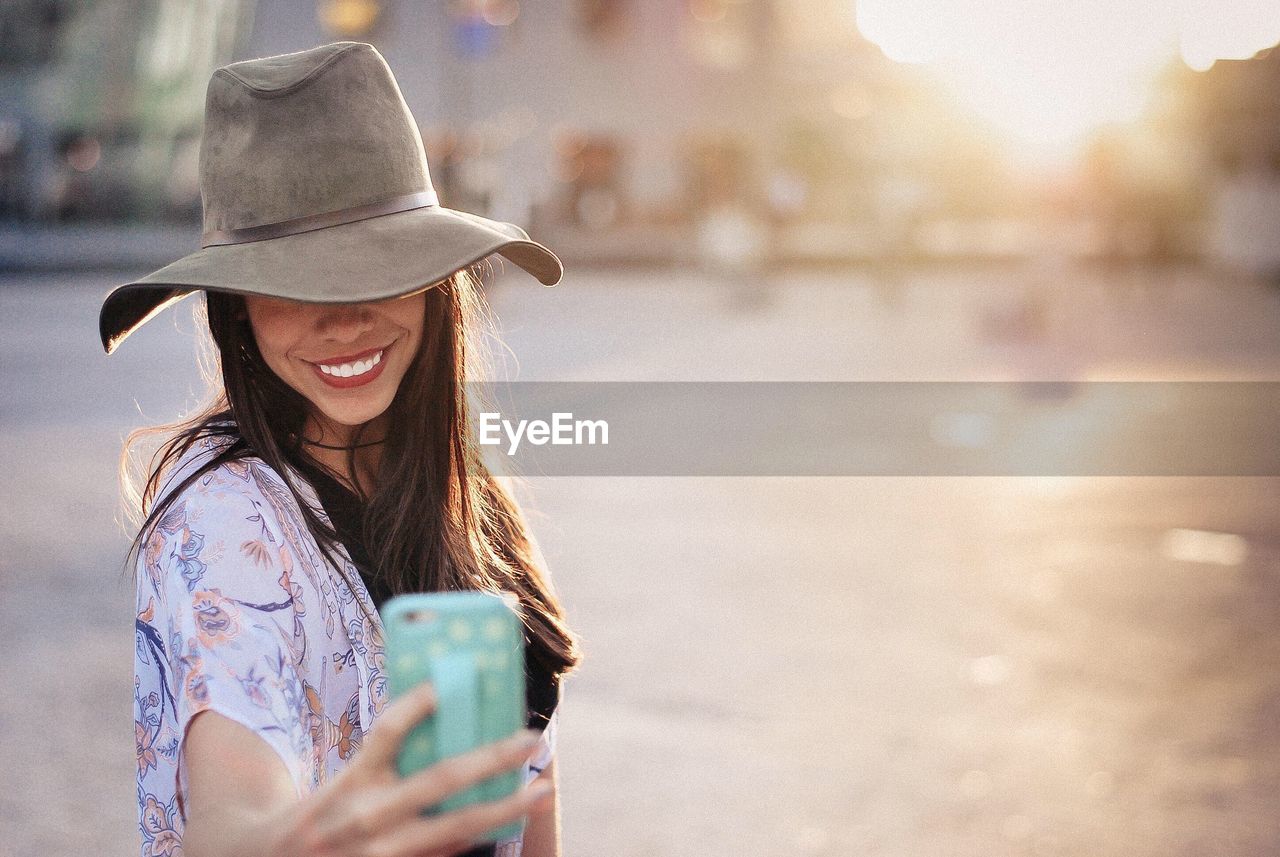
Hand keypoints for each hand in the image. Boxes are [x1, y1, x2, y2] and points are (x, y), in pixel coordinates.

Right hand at [268, 684, 550, 856]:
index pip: (388, 731)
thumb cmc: (322, 817)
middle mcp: (368, 816)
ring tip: (542, 788)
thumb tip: (446, 720)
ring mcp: (383, 853)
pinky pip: (448, 856)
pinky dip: (480, 840)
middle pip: (441, 779)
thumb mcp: (342, 783)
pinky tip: (510, 824)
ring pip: (457, 827)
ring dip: (505, 807)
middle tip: (532, 737)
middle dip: (492, 756)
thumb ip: (385, 761)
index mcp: (352, 781)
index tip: (453, 681)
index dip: (419, 703)